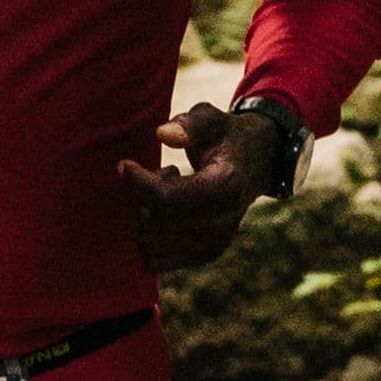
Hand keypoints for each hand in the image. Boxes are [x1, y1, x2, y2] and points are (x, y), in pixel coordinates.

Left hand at [115, 97, 279, 266]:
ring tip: (166, 193)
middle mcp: (223, 222)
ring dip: (145, 217)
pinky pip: (155, 261)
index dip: (137, 182)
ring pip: (150, 244)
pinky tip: (164, 216)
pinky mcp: (205, 255)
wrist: (256, 164)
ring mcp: (215, 244)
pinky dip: (148, 239)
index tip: (124, 164)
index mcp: (225, 186)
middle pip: (154, 221)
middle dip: (142, 196)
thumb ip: (190, 124)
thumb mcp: (212, 119)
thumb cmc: (225, 137)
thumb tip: (162, 134)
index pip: (166, 198)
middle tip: (161, 173)